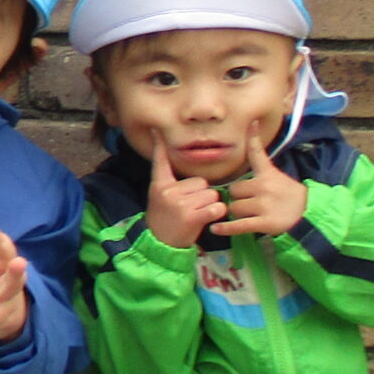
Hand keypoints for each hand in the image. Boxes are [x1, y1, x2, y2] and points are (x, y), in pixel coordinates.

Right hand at [145, 133, 228, 250]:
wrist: (160, 245)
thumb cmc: (166, 221)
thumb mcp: (161, 200)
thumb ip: (174, 186)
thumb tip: (197, 179)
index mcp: (159, 185)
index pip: (160, 162)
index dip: (159, 145)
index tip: (156, 129)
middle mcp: (168, 191)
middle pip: (201, 182)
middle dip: (202, 195)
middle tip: (190, 209)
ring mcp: (179, 203)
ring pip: (212, 194)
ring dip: (210, 205)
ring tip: (196, 215)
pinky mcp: (191, 215)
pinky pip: (216, 206)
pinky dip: (217, 213)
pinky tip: (206, 219)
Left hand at [213, 135, 308, 236]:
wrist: (308, 216)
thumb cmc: (289, 197)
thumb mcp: (278, 178)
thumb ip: (262, 169)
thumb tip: (253, 148)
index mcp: (269, 175)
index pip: (258, 154)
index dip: (254, 138)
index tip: (251, 123)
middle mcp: (265, 187)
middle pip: (234, 190)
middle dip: (237, 197)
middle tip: (249, 203)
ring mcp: (264, 205)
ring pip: (234, 207)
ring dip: (236, 213)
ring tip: (250, 215)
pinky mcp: (264, 222)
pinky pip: (239, 225)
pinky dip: (226, 228)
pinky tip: (215, 229)